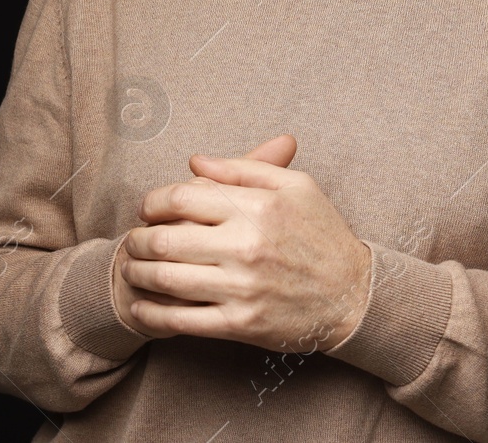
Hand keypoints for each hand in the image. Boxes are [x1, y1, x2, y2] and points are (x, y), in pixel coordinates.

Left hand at [118, 135, 372, 352]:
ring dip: (138, 274)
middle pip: (166, 239)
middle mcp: (246, 245)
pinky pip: (182, 321)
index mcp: (257, 207)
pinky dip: (153, 314)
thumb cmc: (324, 235)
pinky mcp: (241, 324)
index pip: (182, 197)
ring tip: (132, 269)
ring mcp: (242, 288)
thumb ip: (244, 167)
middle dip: (138, 240)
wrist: (354, 295)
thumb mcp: (296, 187)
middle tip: (133, 241)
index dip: (153, 202)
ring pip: (167, 280)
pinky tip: (142, 307)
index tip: (148, 209)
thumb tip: (195, 163)